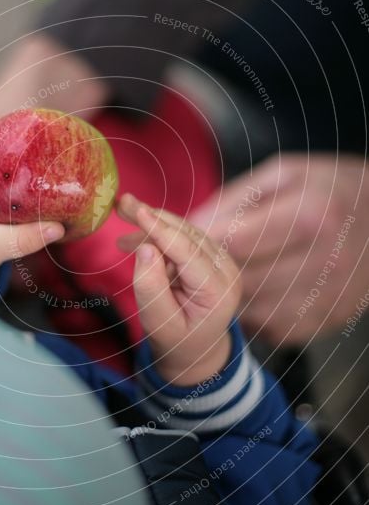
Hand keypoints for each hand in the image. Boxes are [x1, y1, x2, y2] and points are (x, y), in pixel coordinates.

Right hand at [118, 193, 241, 386]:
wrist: (195, 352)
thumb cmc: (176, 343)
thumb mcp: (158, 325)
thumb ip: (151, 289)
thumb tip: (145, 248)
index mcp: (219, 291)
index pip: (188, 252)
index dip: (160, 229)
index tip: (136, 210)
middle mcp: (226, 270)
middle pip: (187, 234)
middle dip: (153, 217)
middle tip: (121, 203)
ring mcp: (221, 262)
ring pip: (184, 231)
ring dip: (152, 224)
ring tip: (121, 222)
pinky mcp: (210, 257)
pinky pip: (183, 237)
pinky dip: (157, 234)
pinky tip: (134, 240)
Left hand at [191, 153, 367, 344]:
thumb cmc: (329, 189)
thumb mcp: (284, 175)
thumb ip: (233, 201)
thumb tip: (186, 228)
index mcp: (311, 216)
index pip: (233, 243)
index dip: (196, 243)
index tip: (175, 237)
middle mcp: (324, 261)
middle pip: (240, 280)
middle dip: (206, 272)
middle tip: (188, 261)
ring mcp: (328, 296)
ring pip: (251, 310)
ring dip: (226, 297)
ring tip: (219, 276)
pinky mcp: (326, 320)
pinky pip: (271, 328)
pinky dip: (253, 314)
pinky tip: (252, 292)